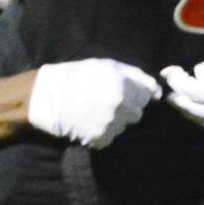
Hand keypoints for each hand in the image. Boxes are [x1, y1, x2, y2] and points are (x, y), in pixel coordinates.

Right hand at [26, 58, 160, 148]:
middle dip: (127, 109)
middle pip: (137, 114)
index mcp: (122, 84)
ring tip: (96, 112)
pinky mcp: (99, 138)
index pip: (148, 96)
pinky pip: (110, 138)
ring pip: (124, 127)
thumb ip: (134, 76)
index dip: (137, 95)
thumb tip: (156, 90)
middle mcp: (119, 104)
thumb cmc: (78, 76)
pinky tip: (90, 123)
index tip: (127, 94)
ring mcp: (109, 123)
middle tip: (108, 103)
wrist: (47, 97)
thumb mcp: (107, 66)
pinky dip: (102, 133)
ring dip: (114, 122)